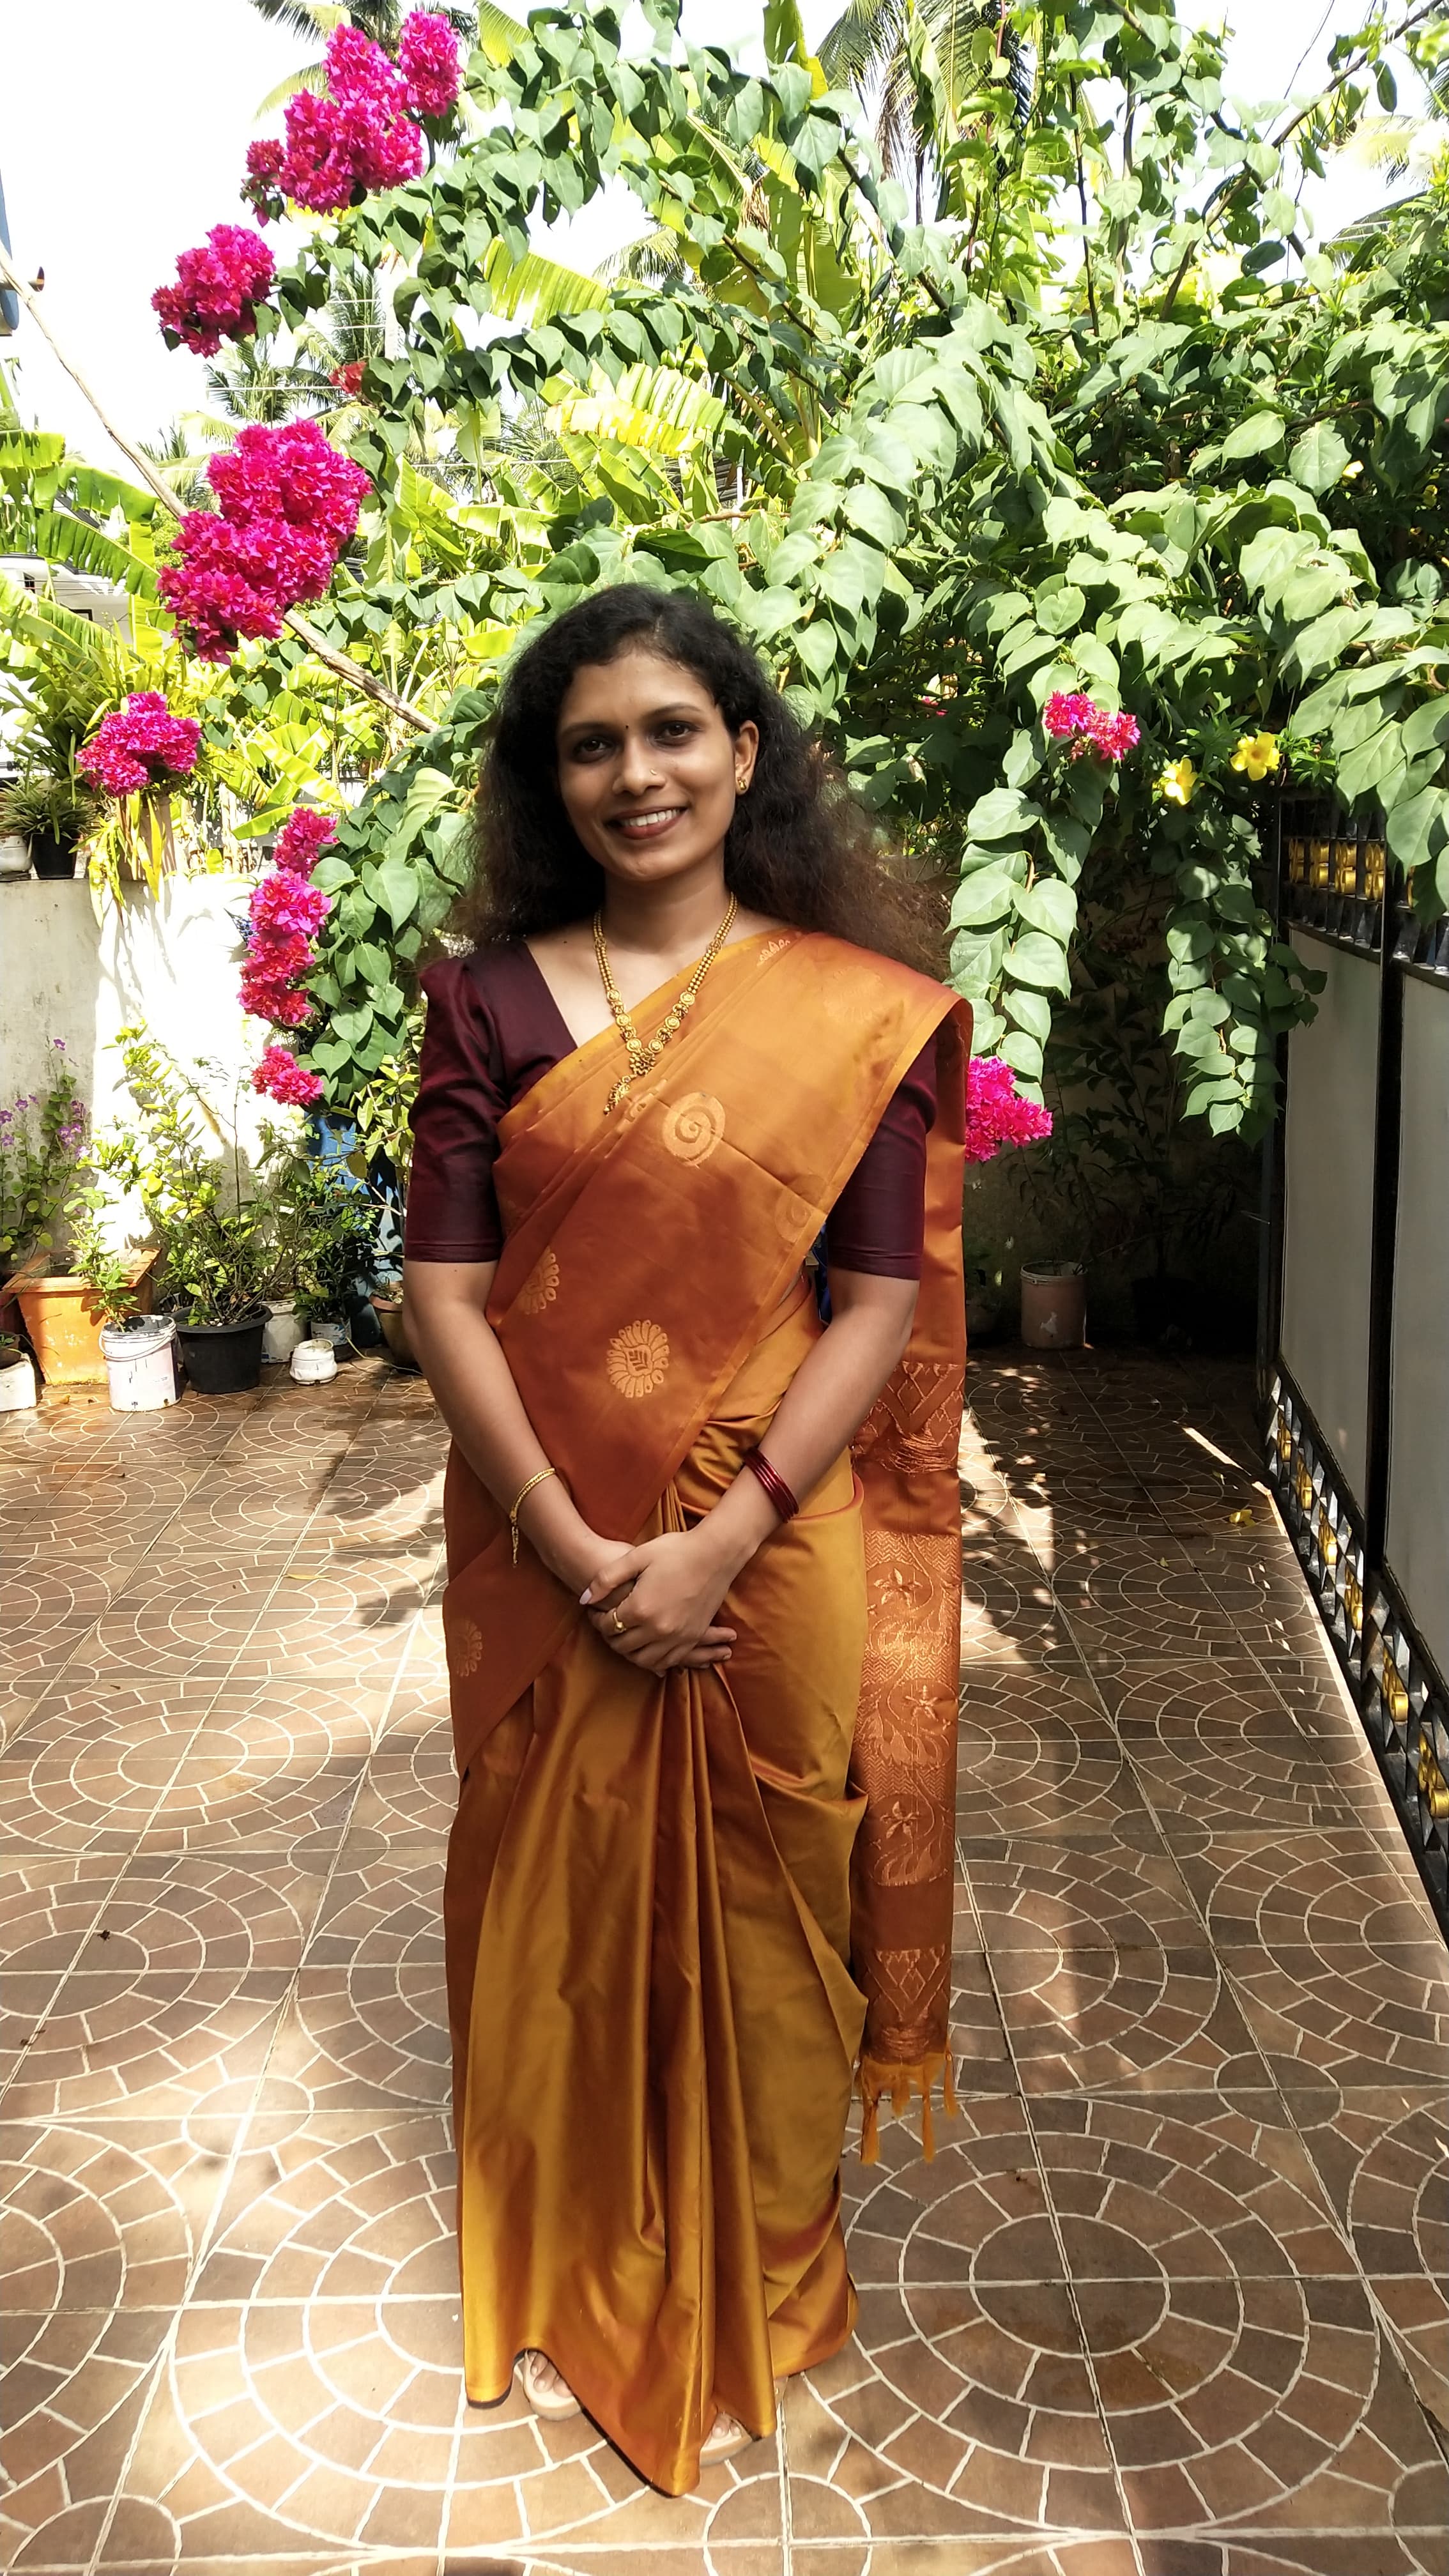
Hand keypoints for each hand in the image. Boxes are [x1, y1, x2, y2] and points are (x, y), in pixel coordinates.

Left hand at [581, 1530, 737, 1672]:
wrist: (716, 1553)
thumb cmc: (675, 1550)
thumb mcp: (635, 1557)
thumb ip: (606, 1579)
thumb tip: (584, 1599)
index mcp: (640, 1608)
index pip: (608, 1626)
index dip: (597, 1619)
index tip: (595, 1611)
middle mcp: (658, 1629)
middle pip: (622, 1646)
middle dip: (610, 1637)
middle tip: (608, 1624)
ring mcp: (677, 1637)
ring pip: (644, 1660)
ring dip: (630, 1652)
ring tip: (626, 1636)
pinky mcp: (692, 1637)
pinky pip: (668, 1661)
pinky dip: (653, 1660)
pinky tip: (648, 1647)